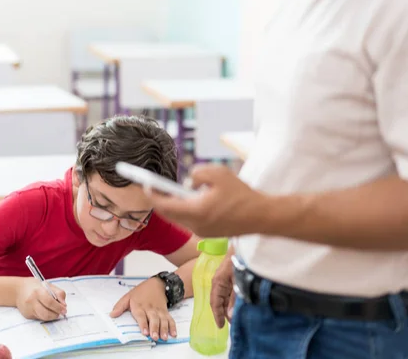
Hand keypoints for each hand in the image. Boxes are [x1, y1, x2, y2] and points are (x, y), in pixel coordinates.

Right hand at [15, 278, 66, 320]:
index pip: (50, 302)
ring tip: (55, 312)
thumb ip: (59, 293)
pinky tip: (46, 310)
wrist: (18, 290)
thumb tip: (64, 305)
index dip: (58, 307)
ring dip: (52, 316)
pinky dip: (45, 316)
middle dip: (56, 314)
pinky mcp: (27, 315)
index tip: (64, 309)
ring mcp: (28, 310)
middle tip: (61, 312)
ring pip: (43, 317)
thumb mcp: (48, 285)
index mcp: (37, 291)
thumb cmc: (35, 286)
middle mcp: (31, 301)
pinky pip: (39, 318)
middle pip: (46, 313)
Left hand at [110, 278, 175, 341]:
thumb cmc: (141, 292)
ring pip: (162, 320)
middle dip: (155, 328)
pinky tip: (173, 334)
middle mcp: (150, 309)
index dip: (143, 324)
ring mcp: (159, 311)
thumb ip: (120, 306)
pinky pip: (170, 319)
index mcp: (140, 306)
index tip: (145, 332)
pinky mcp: (165, 312)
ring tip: (164, 337)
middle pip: (153, 319)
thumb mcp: (128, 296)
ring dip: (164, 329)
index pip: (141, 316)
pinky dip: (172, 327)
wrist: (157, 284)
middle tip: (155, 337)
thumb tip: (112, 315)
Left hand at [146, 164, 268, 236]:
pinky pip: (190, 221)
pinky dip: (185, 210)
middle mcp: (196, 225)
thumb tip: (188, 183)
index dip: (152, 195)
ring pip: (179, 218)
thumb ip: (198, 174)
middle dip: (160, 200)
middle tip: (155, 186)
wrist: (261, 216)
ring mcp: (202, 232)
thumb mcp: (219, 173)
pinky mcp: (208, 233)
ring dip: (173, 205)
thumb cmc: (242, 194)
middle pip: (168, 214)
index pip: (164, 206)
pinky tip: (190, 199)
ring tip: (173, 190)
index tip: (145, 184)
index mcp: (196, 212)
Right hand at [210, 249, 235, 327]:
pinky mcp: (229, 278)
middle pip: (219, 301)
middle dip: (224, 313)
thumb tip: (230, 315)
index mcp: (217, 282)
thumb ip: (234, 299)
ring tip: (235, 317)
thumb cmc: (239, 261)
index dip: (217, 315)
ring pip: (224, 297)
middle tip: (231, 324)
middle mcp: (218, 282)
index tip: (221, 326)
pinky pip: (228, 292)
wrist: (243, 247)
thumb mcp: (237, 282)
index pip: (215, 302)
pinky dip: (231, 300)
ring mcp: (223, 280)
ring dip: (228, 307)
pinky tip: (237, 305)